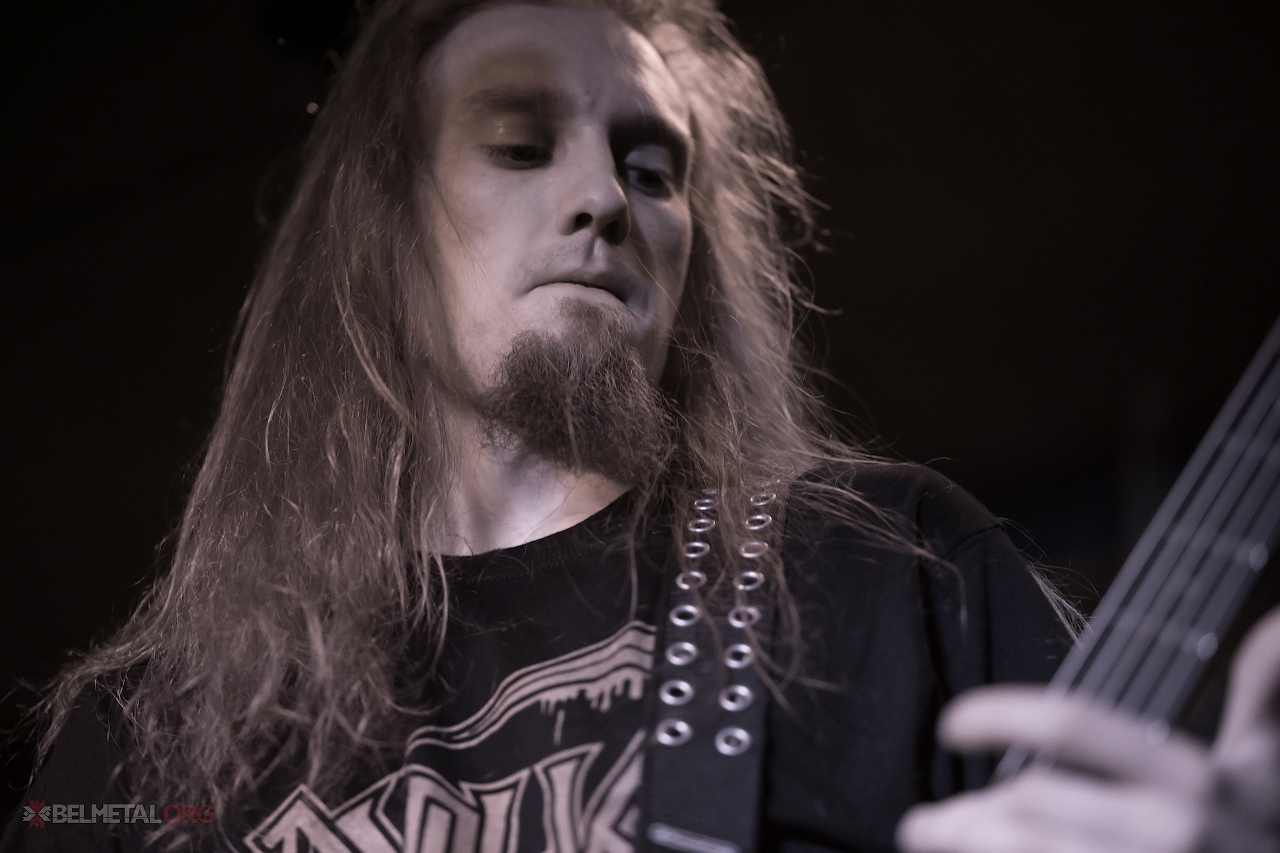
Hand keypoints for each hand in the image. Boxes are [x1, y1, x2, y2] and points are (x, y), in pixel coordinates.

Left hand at [896, 606, 1279, 852]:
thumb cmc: (1266, 833)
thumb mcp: (1273, 765)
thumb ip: (1264, 692)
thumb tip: (1275, 620)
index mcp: (1191, 779)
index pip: (1074, 726)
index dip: (1000, 717)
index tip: (951, 725)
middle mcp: (1172, 832)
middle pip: (1033, 808)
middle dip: (963, 817)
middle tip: (919, 823)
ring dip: (967, 850)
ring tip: (930, 844)